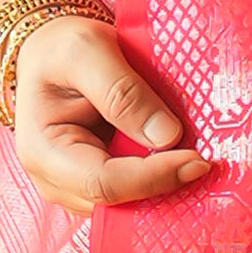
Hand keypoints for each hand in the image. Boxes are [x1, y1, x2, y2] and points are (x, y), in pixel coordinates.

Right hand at [9, 11, 214, 211]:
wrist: (51, 53)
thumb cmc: (62, 47)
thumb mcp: (87, 52)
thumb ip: (123, 92)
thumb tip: (167, 137)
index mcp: (42, 151)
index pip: (103, 183)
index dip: (153, 176)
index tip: (198, 160)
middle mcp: (55, 181)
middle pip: (118, 202)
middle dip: (165, 184)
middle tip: (209, 159)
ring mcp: (76, 188)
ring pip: (129, 204)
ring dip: (166, 185)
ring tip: (200, 156)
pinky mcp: (97, 184)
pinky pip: (133, 194)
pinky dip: (160, 179)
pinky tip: (184, 158)